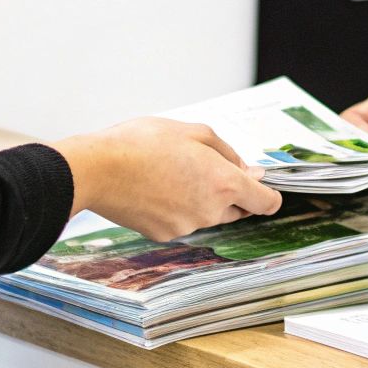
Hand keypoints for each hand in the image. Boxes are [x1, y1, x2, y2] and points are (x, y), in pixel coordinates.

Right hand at [51, 117, 282, 240]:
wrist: (98, 170)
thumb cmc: (143, 143)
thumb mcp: (194, 132)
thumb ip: (228, 153)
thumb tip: (249, 171)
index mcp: (225, 183)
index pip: (266, 203)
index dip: (268, 194)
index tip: (260, 185)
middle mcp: (211, 211)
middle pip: (237, 209)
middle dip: (229, 192)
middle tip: (202, 167)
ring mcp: (187, 226)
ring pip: (208, 215)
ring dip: (200, 198)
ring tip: (170, 172)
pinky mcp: (165, 235)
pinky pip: (182, 222)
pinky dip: (176, 208)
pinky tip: (155, 188)